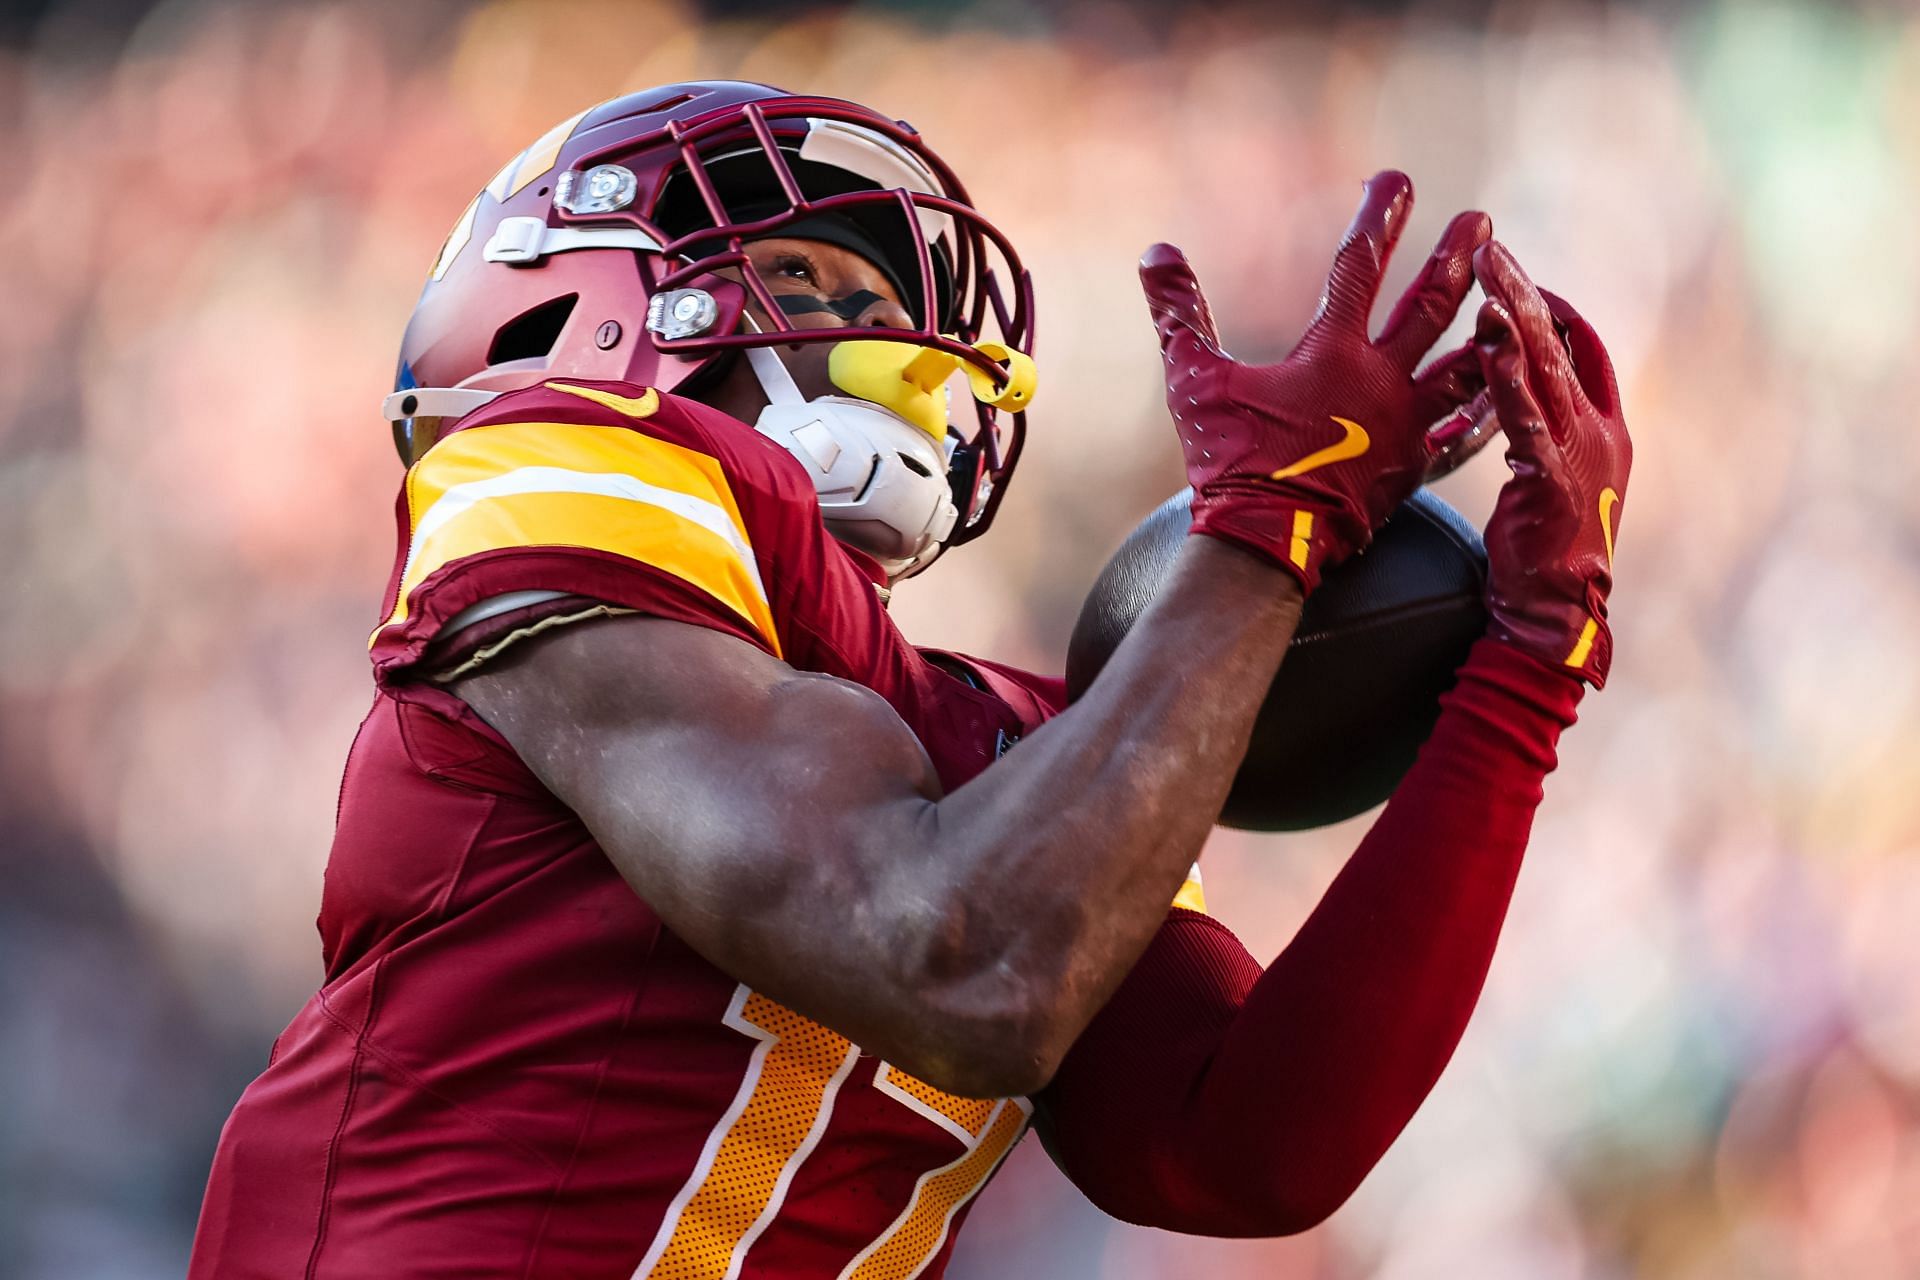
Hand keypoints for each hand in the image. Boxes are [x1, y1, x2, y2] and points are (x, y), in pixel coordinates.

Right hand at [1139, 171, 1491, 590]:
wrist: (1265, 541)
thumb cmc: (1227, 460)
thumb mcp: (1192, 380)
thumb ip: (1177, 313)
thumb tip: (1154, 253)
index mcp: (1331, 353)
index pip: (1358, 266)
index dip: (1378, 218)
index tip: (1400, 180)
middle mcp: (1380, 381)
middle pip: (1429, 306)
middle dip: (1456, 260)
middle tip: (1483, 223)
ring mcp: (1403, 427)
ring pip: (1464, 367)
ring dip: (1491, 330)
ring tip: (1522, 305)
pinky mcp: (1412, 470)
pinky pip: (1463, 439)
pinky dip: (1486, 416)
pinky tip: (1508, 400)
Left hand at [1472, 242, 1630, 686]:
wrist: (1557, 614)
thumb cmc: (1542, 558)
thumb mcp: (1548, 485)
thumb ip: (1539, 442)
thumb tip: (1516, 412)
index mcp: (1603, 430)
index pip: (1584, 351)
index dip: (1556, 313)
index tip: (1522, 281)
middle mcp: (1600, 431)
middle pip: (1563, 343)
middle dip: (1525, 292)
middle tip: (1492, 248)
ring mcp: (1580, 450)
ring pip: (1545, 366)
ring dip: (1514, 314)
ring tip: (1487, 269)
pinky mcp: (1551, 474)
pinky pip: (1524, 412)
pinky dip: (1505, 372)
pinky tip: (1486, 338)